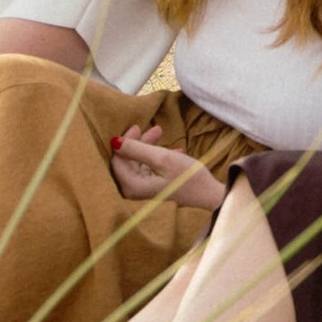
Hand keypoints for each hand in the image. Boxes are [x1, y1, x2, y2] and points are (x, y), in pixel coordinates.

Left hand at [110, 130, 227, 211]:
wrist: (208, 194)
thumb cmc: (186, 176)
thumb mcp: (161, 158)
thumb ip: (136, 149)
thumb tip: (114, 141)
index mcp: (132, 185)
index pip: (117, 160)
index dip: (124, 142)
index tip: (137, 127)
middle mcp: (134, 190)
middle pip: (127, 160)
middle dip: (138, 142)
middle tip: (154, 128)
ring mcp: (143, 189)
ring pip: (138, 162)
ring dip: (148, 146)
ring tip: (162, 133)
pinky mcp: (153, 186)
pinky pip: (147, 167)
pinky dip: (155, 156)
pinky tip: (171, 150)